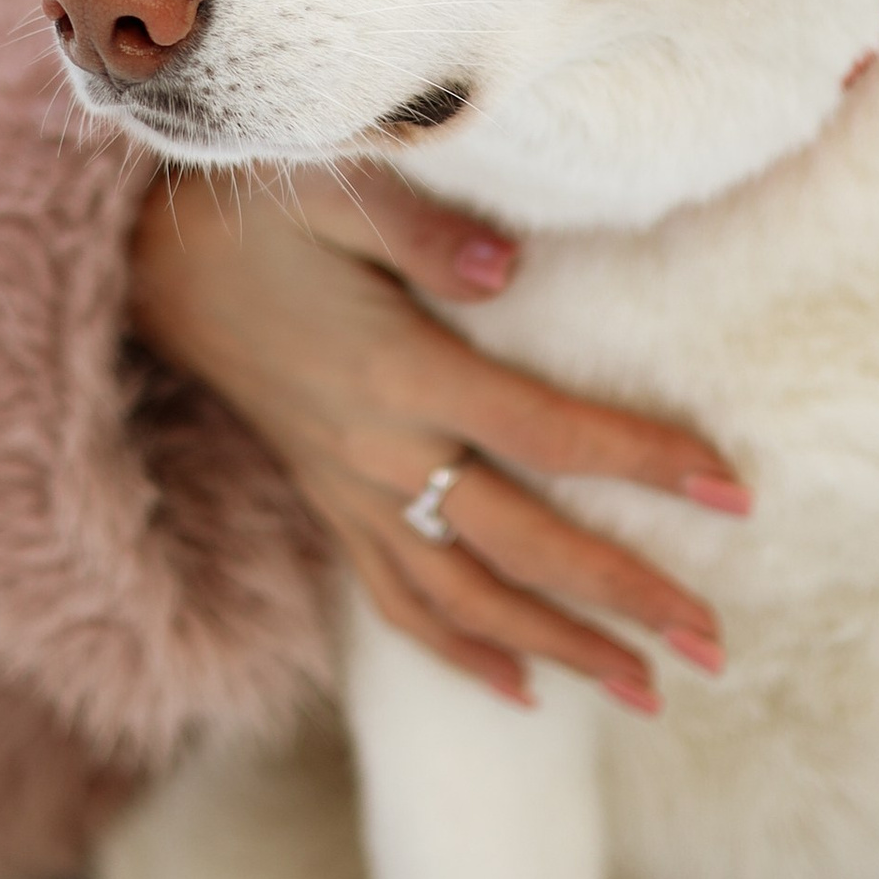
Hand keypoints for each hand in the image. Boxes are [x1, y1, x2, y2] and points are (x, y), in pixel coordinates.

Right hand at [128, 166, 747, 712]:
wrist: (146, 262)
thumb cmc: (251, 207)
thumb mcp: (330, 186)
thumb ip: (420, 226)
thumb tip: (509, 268)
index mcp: (397, 369)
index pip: (545, 431)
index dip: (641, 461)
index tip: (731, 492)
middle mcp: (378, 449)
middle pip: (522, 543)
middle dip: (624, 596)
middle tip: (715, 644)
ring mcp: (350, 490)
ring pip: (467, 596)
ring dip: (559, 649)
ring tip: (649, 692)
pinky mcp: (329, 503)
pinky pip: (396, 602)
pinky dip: (461, 652)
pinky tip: (522, 692)